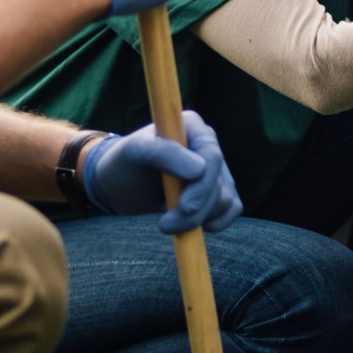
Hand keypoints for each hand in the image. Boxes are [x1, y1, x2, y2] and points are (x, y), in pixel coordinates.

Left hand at [84, 111, 243, 233]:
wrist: (120, 184)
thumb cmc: (125, 163)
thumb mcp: (135, 153)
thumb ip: (164, 154)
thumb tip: (200, 170)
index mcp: (193, 127)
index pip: (212, 156)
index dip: (202, 184)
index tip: (184, 207)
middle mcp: (208, 146)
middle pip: (219, 183)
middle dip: (195, 210)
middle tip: (164, 225)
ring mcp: (217, 169)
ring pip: (224, 200)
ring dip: (197, 220)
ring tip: (166, 223)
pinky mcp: (220, 191)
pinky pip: (232, 209)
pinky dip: (215, 222)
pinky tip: (189, 226)